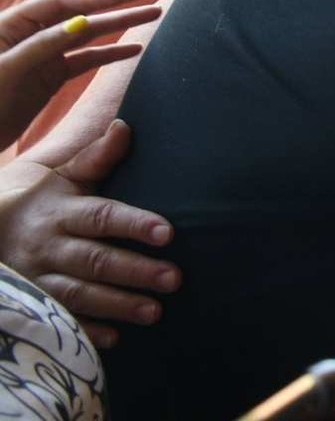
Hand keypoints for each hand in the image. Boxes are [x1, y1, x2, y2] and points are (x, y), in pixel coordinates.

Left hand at [0, 0, 159, 148]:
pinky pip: (84, 61)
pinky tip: (134, 50)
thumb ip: (41, 45)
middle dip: (115, 0)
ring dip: (119, 24)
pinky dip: (109, 54)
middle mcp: (30, 35)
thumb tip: (82, 22)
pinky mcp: (49, 78)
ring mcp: (42, 56)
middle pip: (79, 11)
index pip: (60, 3)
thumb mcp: (6, 70)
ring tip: (153, 14)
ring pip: (87, 34)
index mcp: (11, 25)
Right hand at [0, 119, 179, 347]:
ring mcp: (36, 277)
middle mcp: (48, 245)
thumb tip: (125, 127)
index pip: (102, 216)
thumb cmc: (34, 199)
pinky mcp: (30, 303)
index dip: (134, 224)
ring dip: (118, 304)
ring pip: (80, 293)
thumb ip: (95, 159)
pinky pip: (57, 319)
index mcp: (60, 211)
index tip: (168, 232)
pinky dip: (85, 331)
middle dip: (135, 271)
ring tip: (155, 311)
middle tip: (174, 279)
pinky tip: (115, 338)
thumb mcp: (58, 176)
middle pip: (95, 260)